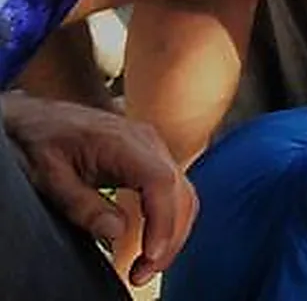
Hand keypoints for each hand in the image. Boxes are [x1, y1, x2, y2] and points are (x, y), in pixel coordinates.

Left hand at [1, 93, 196, 286]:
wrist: (38, 117)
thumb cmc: (39, 141)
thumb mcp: (48, 177)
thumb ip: (81, 204)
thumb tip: (117, 232)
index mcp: (123, 142)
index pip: (161, 183)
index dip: (163, 222)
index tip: (150, 256)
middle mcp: (148, 142)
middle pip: (180, 192)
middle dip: (170, 238)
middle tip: (143, 273)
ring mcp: (153, 148)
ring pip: (183, 193)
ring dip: (173, 232)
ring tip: (147, 265)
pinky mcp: (151, 158)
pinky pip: (173, 190)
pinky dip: (169, 219)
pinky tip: (151, 241)